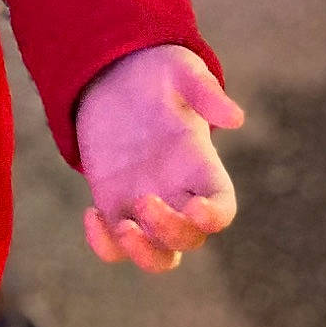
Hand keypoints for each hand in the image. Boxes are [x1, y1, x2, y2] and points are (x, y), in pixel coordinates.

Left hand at [75, 44, 242, 273]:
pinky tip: (90, 214)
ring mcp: (146, 204)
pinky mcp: (113, 204)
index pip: (221, 208)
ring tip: (121, 227)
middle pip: (189, 239)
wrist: (114, 74)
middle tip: (143, 201)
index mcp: (201, 166)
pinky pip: (114, 246)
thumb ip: (204, 91)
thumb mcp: (179, 70)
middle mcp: (178, 193)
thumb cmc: (156, 72)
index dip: (213, 218)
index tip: (193, 208)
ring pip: (158, 256)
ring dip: (144, 253)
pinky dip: (104, 245)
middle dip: (169, 231)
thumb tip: (235, 117)